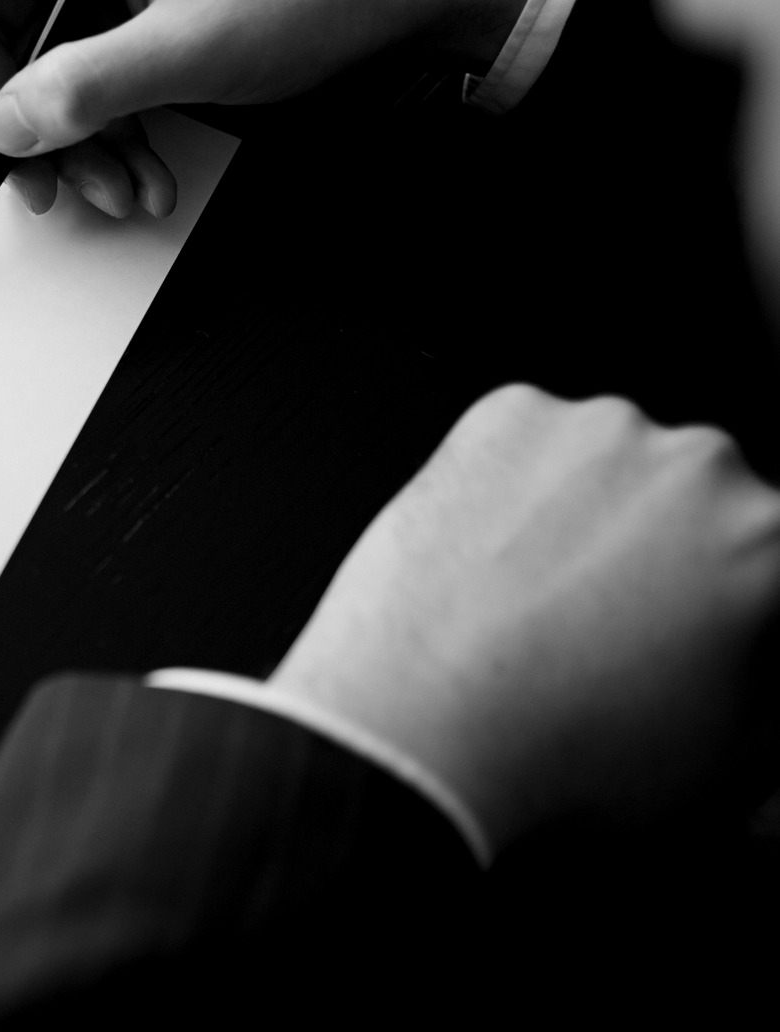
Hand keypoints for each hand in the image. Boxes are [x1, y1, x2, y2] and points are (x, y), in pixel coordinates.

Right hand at [0, 0, 554, 215]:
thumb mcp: (195, 43)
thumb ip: (89, 87)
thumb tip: (4, 128)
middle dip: (20, 120)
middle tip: (42, 190)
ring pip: (42, 64)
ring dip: (71, 139)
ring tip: (118, 190)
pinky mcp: (135, 0)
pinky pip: (88, 71)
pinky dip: (106, 129)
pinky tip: (140, 171)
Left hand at [270, 385, 779, 852]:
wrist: (419, 722)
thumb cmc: (565, 750)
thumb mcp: (725, 753)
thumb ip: (761, 686)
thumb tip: (749, 648)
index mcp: (767, 538)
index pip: (765, 549)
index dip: (740, 597)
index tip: (698, 620)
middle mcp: (700, 461)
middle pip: (703, 492)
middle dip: (674, 544)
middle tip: (617, 617)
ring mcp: (599, 424)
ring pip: (616, 458)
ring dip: (596, 504)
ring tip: (541, 591)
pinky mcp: (512, 410)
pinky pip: (533, 437)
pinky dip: (520, 477)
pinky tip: (496, 550)